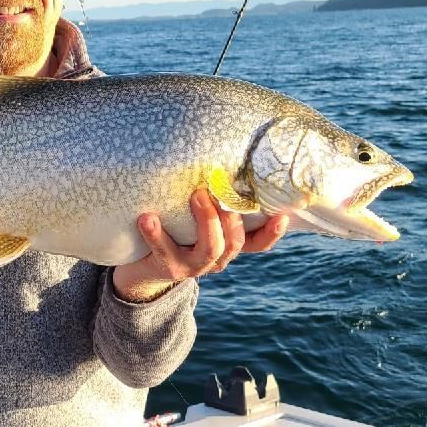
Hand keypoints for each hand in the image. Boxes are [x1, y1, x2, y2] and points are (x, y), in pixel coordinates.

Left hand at [111, 188, 288, 302]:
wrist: (143, 266)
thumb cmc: (175, 232)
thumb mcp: (196, 220)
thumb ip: (212, 202)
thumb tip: (221, 158)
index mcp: (227, 246)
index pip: (257, 244)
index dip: (271, 233)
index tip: (283, 216)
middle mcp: (215, 260)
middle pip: (234, 243)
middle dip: (229, 215)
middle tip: (215, 188)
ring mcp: (193, 266)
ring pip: (209, 249)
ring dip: (205, 220)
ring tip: (195, 195)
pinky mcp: (168, 267)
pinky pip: (164, 251)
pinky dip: (155, 233)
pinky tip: (146, 217)